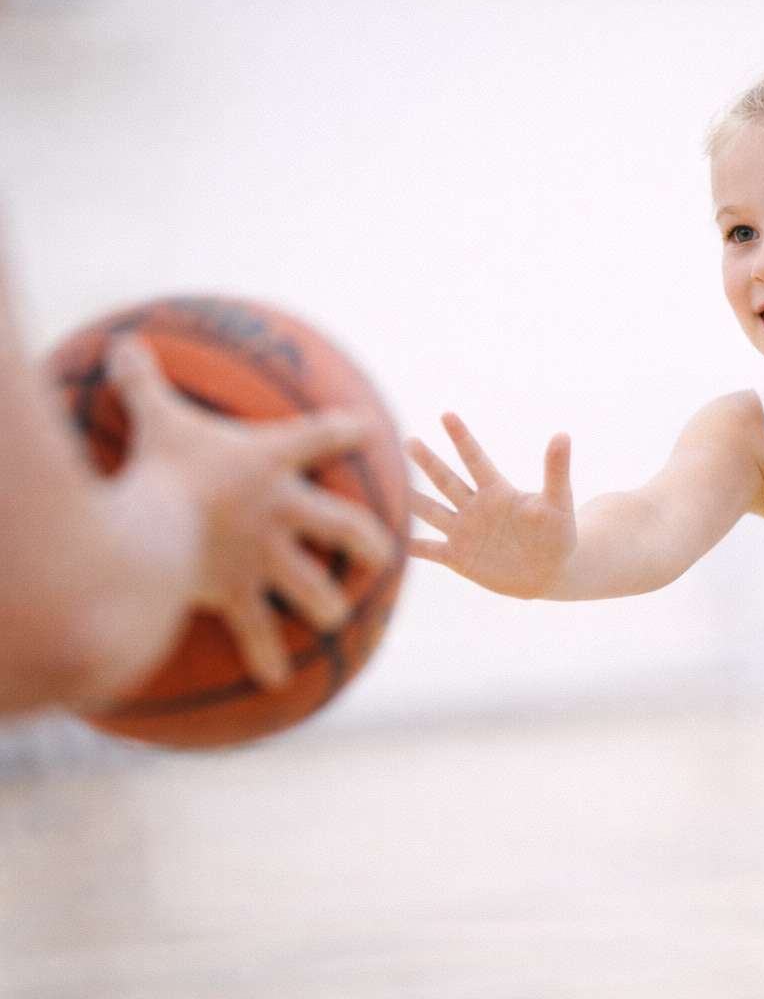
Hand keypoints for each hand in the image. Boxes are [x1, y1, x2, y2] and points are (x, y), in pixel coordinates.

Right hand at [106, 336, 392, 691]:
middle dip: (369, 540)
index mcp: (273, 461)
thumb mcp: (158, 417)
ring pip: (314, 585)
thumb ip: (146, 382)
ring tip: (339, 615)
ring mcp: (267, 558)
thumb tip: (120, 342)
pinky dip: (266, 656)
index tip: (368, 432)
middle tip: (384, 551)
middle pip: (345, 525)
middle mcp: (283, 511)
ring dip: (329, 602)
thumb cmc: (163, 467)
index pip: (324, 437)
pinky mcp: (240, 594)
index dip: (346, 432)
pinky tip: (277, 682)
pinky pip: (259, 632)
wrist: (156, 530)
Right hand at [405, 413, 575, 597]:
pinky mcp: (458, 557)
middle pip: (447, 480)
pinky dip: (410, 546)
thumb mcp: (558, 503)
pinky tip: (389, 539)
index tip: (447, 414)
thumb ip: (556, 471)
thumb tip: (563, 434)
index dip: (462, 438)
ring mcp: (463, 531)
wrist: (549, 572)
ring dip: (412, 499)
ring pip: (432, 511)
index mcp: (498, 490)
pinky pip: (429, 549)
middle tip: (407, 441)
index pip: (476, 460)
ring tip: (387, 484)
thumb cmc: (558, 534)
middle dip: (428, 462)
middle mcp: (475, 506)